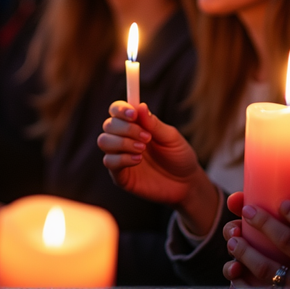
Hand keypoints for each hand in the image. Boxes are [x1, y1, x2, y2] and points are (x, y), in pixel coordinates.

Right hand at [97, 100, 218, 234]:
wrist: (186, 183)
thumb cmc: (179, 156)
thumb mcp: (171, 137)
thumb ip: (154, 124)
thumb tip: (140, 106)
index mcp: (136, 124)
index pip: (116, 110)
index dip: (120, 109)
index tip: (133, 114)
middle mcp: (124, 138)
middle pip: (108, 124)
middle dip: (126, 128)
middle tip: (146, 137)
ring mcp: (120, 156)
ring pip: (103, 141)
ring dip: (122, 142)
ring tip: (142, 149)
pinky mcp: (120, 175)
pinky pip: (109, 162)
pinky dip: (122, 158)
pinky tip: (138, 160)